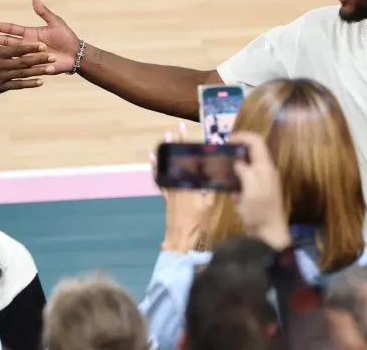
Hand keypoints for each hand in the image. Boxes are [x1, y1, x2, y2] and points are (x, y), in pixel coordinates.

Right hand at [0, 0, 80, 73]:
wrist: (76, 54)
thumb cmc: (67, 37)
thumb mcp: (56, 23)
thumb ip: (44, 13)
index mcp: (30, 33)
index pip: (11, 30)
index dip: (0, 28)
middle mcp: (27, 45)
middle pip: (7, 43)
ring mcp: (29, 57)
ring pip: (11, 56)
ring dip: (1, 55)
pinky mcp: (33, 67)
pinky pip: (22, 70)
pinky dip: (12, 68)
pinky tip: (0, 69)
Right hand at [0, 12, 57, 95]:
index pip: (16, 49)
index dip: (30, 47)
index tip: (42, 45)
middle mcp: (0, 66)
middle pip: (23, 62)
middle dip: (38, 59)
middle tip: (52, 56)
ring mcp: (1, 78)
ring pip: (22, 74)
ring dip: (37, 71)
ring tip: (50, 68)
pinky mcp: (0, 88)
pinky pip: (17, 85)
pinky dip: (28, 84)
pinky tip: (40, 82)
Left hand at [150, 124, 215, 251]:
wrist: (181, 237)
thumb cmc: (198, 222)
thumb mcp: (209, 205)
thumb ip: (210, 188)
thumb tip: (214, 172)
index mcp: (193, 184)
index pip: (195, 162)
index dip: (197, 149)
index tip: (200, 136)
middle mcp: (180, 183)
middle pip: (180, 159)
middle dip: (180, 142)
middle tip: (179, 127)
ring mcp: (171, 188)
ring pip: (168, 165)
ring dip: (167, 150)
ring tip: (167, 135)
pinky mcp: (166, 194)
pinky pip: (159, 177)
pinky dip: (156, 166)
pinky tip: (152, 157)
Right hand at [230, 131, 289, 249]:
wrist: (269, 235)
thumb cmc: (260, 212)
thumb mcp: (251, 191)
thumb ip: (245, 172)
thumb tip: (238, 162)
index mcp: (265, 168)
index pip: (256, 142)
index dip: (242, 137)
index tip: (226, 140)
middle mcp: (264, 172)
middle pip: (250, 153)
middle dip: (234, 153)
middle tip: (219, 156)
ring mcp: (261, 183)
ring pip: (245, 168)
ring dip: (233, 170)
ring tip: (220, 174)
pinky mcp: (256, 194)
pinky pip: (244, 183)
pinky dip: (236, 185)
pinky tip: (232, 196)